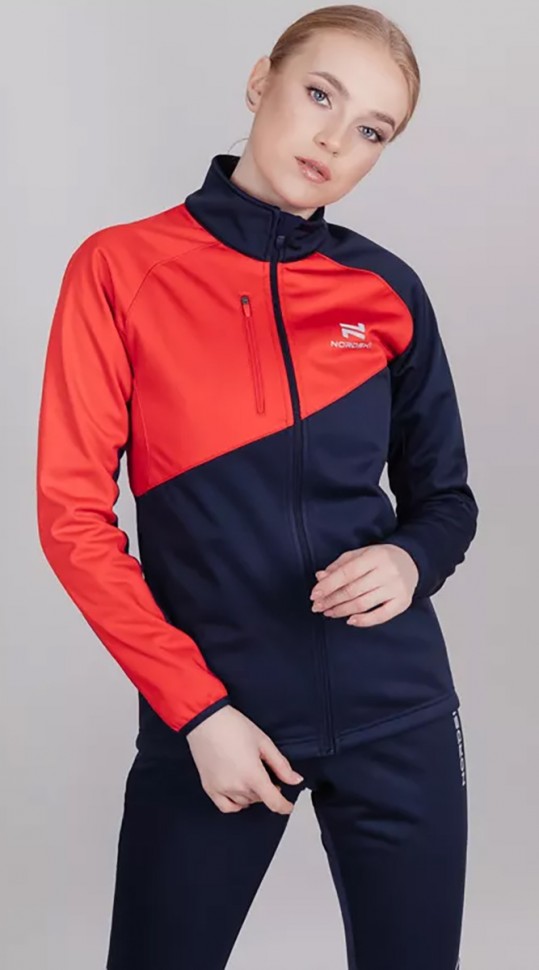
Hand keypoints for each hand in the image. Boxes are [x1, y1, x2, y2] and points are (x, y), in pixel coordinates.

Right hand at [186, 705, 303, 813]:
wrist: (205, 720)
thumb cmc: (233, 726)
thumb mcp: (263, 742)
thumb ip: (281, 765)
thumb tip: (295, 779)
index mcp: (252, 775)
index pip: (274, 802)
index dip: (285, 806)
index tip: (288, 806)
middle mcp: (237, 786)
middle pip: (259, 799)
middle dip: (268, 791)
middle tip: (268, 776)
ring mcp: (221, 789)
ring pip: (244, 802)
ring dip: (253, 795)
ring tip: (252, 778)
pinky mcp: (209, 788)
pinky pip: (226, 807)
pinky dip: (236, 804)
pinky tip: (239, 792)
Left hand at [310, 544, 418, 626]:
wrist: (411, 562)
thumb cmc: (380, 558)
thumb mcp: (360, 554)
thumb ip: (340, 565)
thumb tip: (320, 577)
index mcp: (375, 556)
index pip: (347, 573)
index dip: (328, 585)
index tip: (314, 594)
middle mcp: (387, 572)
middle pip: (353, 590)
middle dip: (332, 600)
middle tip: (317, 606)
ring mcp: (396, 588)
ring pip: (363, 604)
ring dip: (342, 610)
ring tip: (328, 612)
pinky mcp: (403, 602)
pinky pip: (381, 616)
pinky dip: (364, 621)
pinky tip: (350, 620)